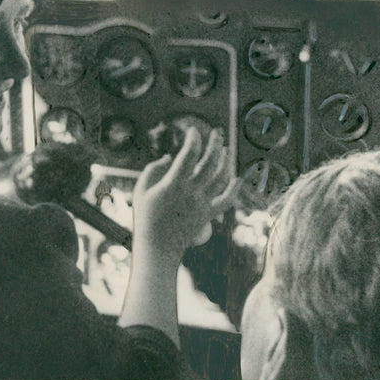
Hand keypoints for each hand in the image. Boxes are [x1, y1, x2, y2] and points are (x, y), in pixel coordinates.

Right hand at [131, 126, 239, 265]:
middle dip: (215, 144)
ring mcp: (202, 204)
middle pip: (210, 162)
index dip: (193, 139)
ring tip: (224, 149)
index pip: (189, 155)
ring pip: (221, 177)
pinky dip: (234, 189)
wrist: (158, 249)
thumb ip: (153, 169)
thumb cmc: (145, 218)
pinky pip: (226, 200)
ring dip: (224, 161)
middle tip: (216, 132)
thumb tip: (168, 157)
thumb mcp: (141, 190)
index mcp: (173, 184)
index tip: (192, 130)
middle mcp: (191, 192)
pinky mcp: (208, 214)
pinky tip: (238, 178)